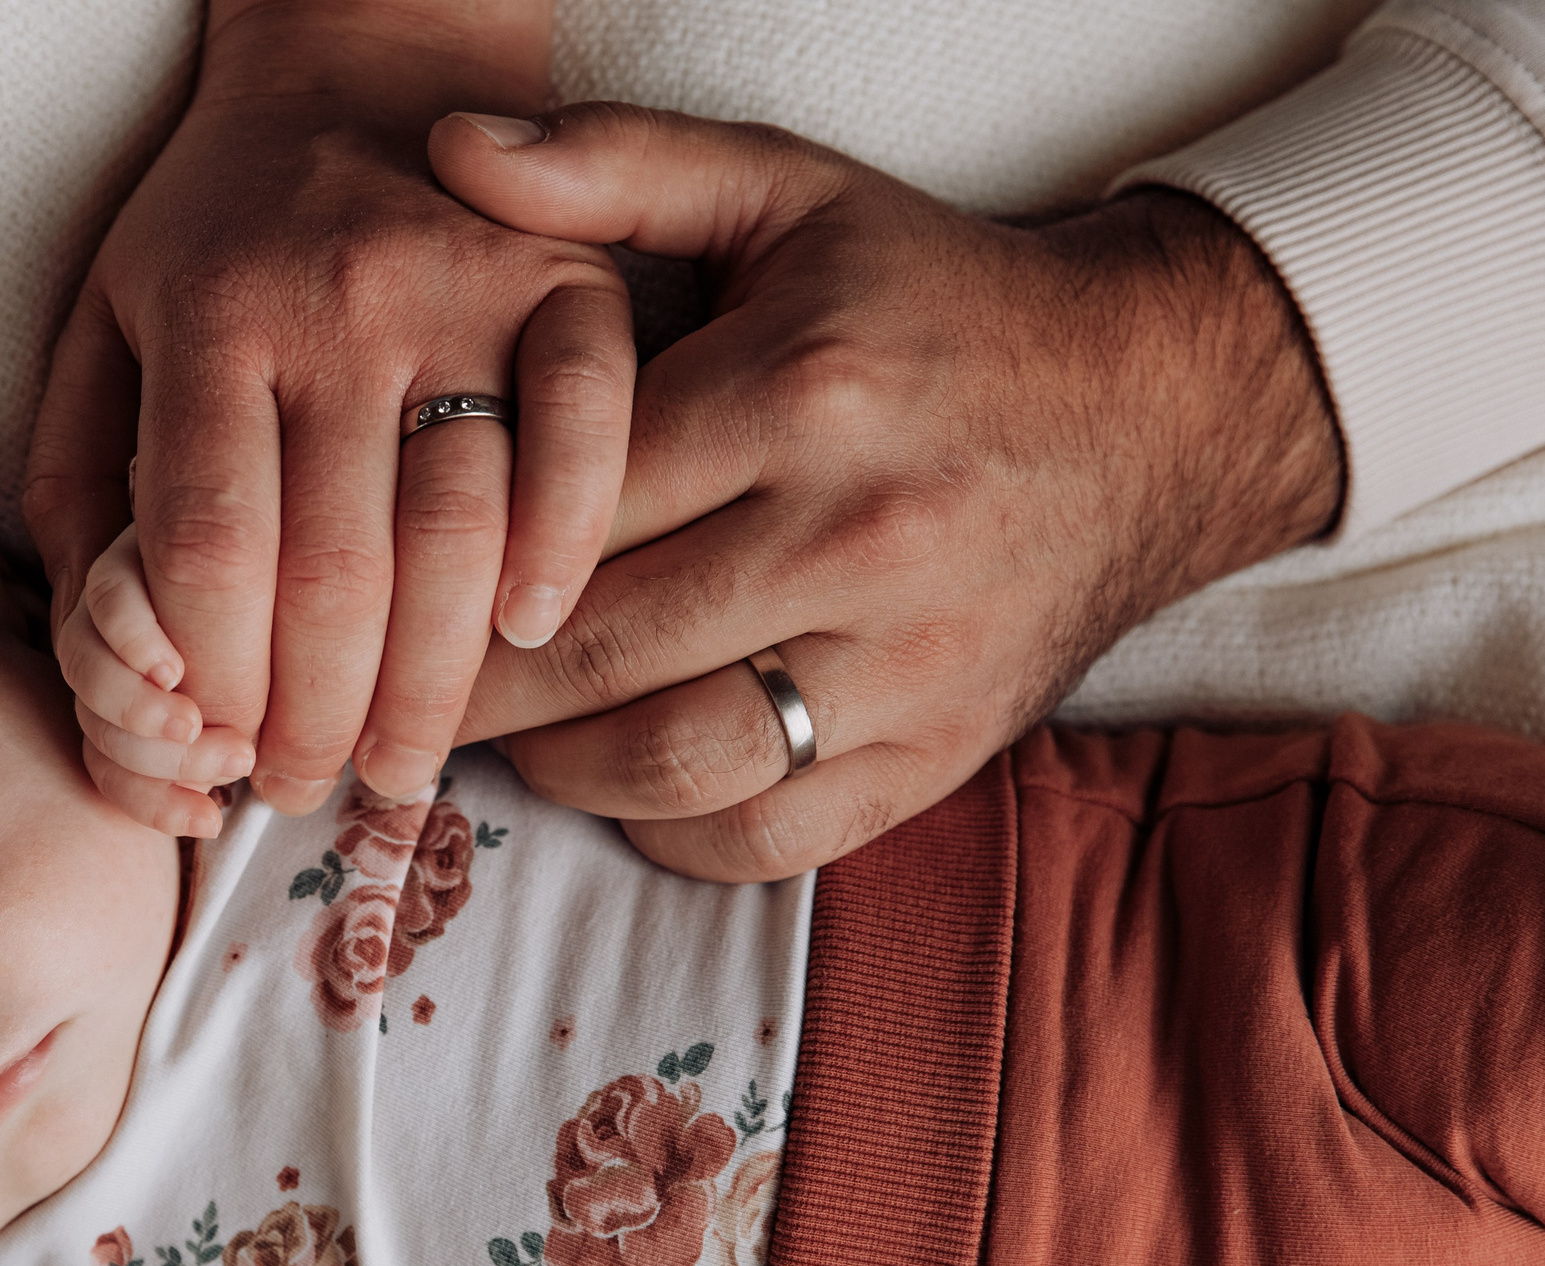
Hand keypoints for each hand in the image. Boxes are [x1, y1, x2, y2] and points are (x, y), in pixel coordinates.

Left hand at [24, 0, 632, 814]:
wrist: (357, 65)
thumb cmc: (217, 229)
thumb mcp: (102, 325)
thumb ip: (79, 477)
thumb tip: (108, 649)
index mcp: (210, 317)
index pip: (210, 547)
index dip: (218, 680)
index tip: (224, 753)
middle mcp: (338, 305)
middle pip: (335, 572)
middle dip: (320, 719)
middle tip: (313, 790)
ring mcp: (465, 293)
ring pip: (460, 536)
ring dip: (437, 685)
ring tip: (408, 766)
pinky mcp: (568, 289)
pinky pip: (586, 440)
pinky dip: (567, 549)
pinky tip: (533, 632)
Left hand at [438, 105, 1343, 879]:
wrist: (1154, 408)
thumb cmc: (931, 303)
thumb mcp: (789, 192)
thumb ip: (616, 165)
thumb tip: (450, 149)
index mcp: (800, 392)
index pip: (567, 508)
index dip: (454, 552)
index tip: (390, 573)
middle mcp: (859, 538)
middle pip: (595, 650)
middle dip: (471, 680)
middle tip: (399, 678)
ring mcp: (908, 664)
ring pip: (668, 764)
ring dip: (554, 767)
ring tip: (505, 729)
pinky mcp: (937, 754)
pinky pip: (762, 838)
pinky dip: (668, 828)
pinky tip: (625, 776)